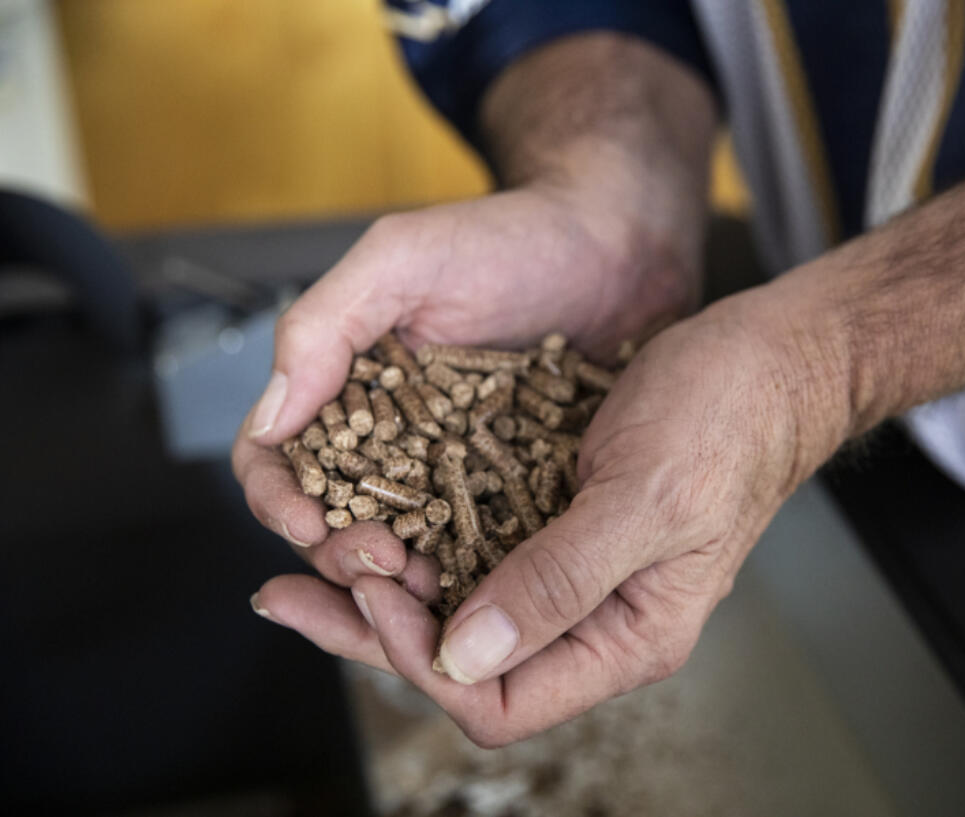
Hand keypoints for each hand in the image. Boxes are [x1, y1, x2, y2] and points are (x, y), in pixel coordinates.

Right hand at [233, 182, 698, 595]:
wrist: (618, 247)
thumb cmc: (508, 239)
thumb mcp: (402, 260)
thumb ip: (324, 326)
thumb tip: (268, 418)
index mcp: (346, 389)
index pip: (280, 459)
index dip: (278, 498)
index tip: (306, 524)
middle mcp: (393, 439)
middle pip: (338, 519)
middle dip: (341, 552)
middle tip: (379, 561)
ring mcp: (455, 471)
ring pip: (407, 547)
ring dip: (403, 578)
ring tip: (425, 586)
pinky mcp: (517, 490)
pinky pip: (486, 545)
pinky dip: (475, 572)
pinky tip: (489, 585)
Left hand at [250, 289, 850, 746]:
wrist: (767, 356)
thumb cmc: (730, 421)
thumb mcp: (644, 502)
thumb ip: (559, 584)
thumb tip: (465, 656)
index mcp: (626, 635)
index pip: (500, 700)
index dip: (423, 659)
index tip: (376, 587)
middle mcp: (593, 618)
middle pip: (461, 661)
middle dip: (373, 627)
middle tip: (290, 588)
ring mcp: (572, 569)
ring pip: (456, 606)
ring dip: (384, 582)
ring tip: (314, 550)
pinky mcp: (556, 519)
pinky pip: (471, 548)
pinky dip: (417, 536)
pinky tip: (371, 513)